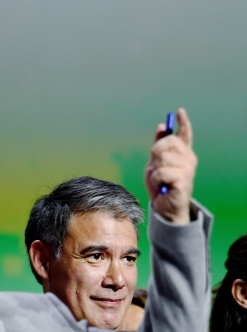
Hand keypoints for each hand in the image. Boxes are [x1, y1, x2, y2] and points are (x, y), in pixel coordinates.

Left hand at [144, 108, 197, 223]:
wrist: (165, 208)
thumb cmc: (161, 186)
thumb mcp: (155, 164)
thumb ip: (158, 147)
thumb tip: (161, 127)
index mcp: (183, 154)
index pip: (185, 134)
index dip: (183, 123)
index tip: (179, 112)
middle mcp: (188, 159)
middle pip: (168, 142)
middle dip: (156, 152)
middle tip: (155, 165)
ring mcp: (187, 169)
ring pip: (162, 158)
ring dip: (154, 170)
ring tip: (159, 180)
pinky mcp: (183, 180)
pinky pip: (161, 172)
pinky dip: (156, 180)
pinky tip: (162, 187)